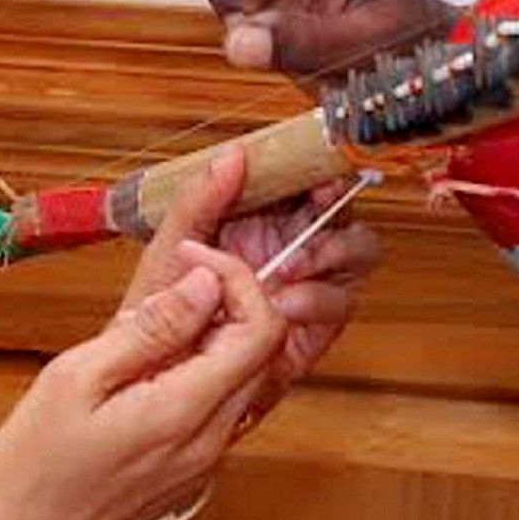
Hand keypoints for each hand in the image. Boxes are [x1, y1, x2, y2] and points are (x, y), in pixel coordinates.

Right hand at [0, 234, 287, 519]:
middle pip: (265, 354)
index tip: (192, 260)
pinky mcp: (192, 475)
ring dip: (220, 337)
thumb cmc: (32, 467)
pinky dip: (207, 372)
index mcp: (186, 414)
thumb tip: (204, 286)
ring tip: (161, 317)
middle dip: (234, 302)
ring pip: (248, 381)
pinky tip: (155, 363)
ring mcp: (206, 464)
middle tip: (180, 280)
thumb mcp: (77, 377)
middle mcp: (211, 444)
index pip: (262, 331)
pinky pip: (224, 410)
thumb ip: (150, 330)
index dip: (237, 280)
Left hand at [122, 149, 381, 403]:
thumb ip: (200, 197)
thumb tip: (233, 153)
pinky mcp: (316, 322)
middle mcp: (291, 243)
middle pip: (342, 210)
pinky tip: (286, 305)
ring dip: (332, 253)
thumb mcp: (174, 242)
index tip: (316, 173)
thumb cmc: (162, 306)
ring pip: (356, 252)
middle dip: (337, 209)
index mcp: (262, 214)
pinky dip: (319, 298)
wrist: (164, 365)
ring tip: (289, 268)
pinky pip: (341, 301)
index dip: (322, 168)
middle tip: (315, 213)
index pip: (307, 178)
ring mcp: (308, 280)